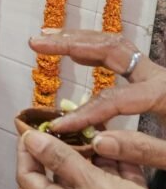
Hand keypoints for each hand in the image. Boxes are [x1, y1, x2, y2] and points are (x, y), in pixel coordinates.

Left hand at [17, 130, 147, 188]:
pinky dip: (117, 163)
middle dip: (66, 145)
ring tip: (95, 128)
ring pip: (91, 173)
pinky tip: (120, 145)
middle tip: (69, 122)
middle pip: (61, 170)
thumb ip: (62, 160)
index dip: (25, 150)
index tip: (30, 127)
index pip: (28, 175)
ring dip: (94, 151)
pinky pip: (116, 180)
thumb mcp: (93, 185)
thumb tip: (31, 138)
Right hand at [28, 29, 165, 132]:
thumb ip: (141, 150)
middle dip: (70, 44)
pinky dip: (93, 47)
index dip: (85, 112)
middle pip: (111, 49)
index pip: (114, 99)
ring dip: (78, 39)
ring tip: (46, 38)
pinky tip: (76, 53)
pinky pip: (120, 52)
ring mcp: (154, 72)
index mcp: (163, 94)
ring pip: (114, 44)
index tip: (58, 124)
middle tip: (36, 43)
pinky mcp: (153, 77)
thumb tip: (97, 141)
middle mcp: (157, 76)